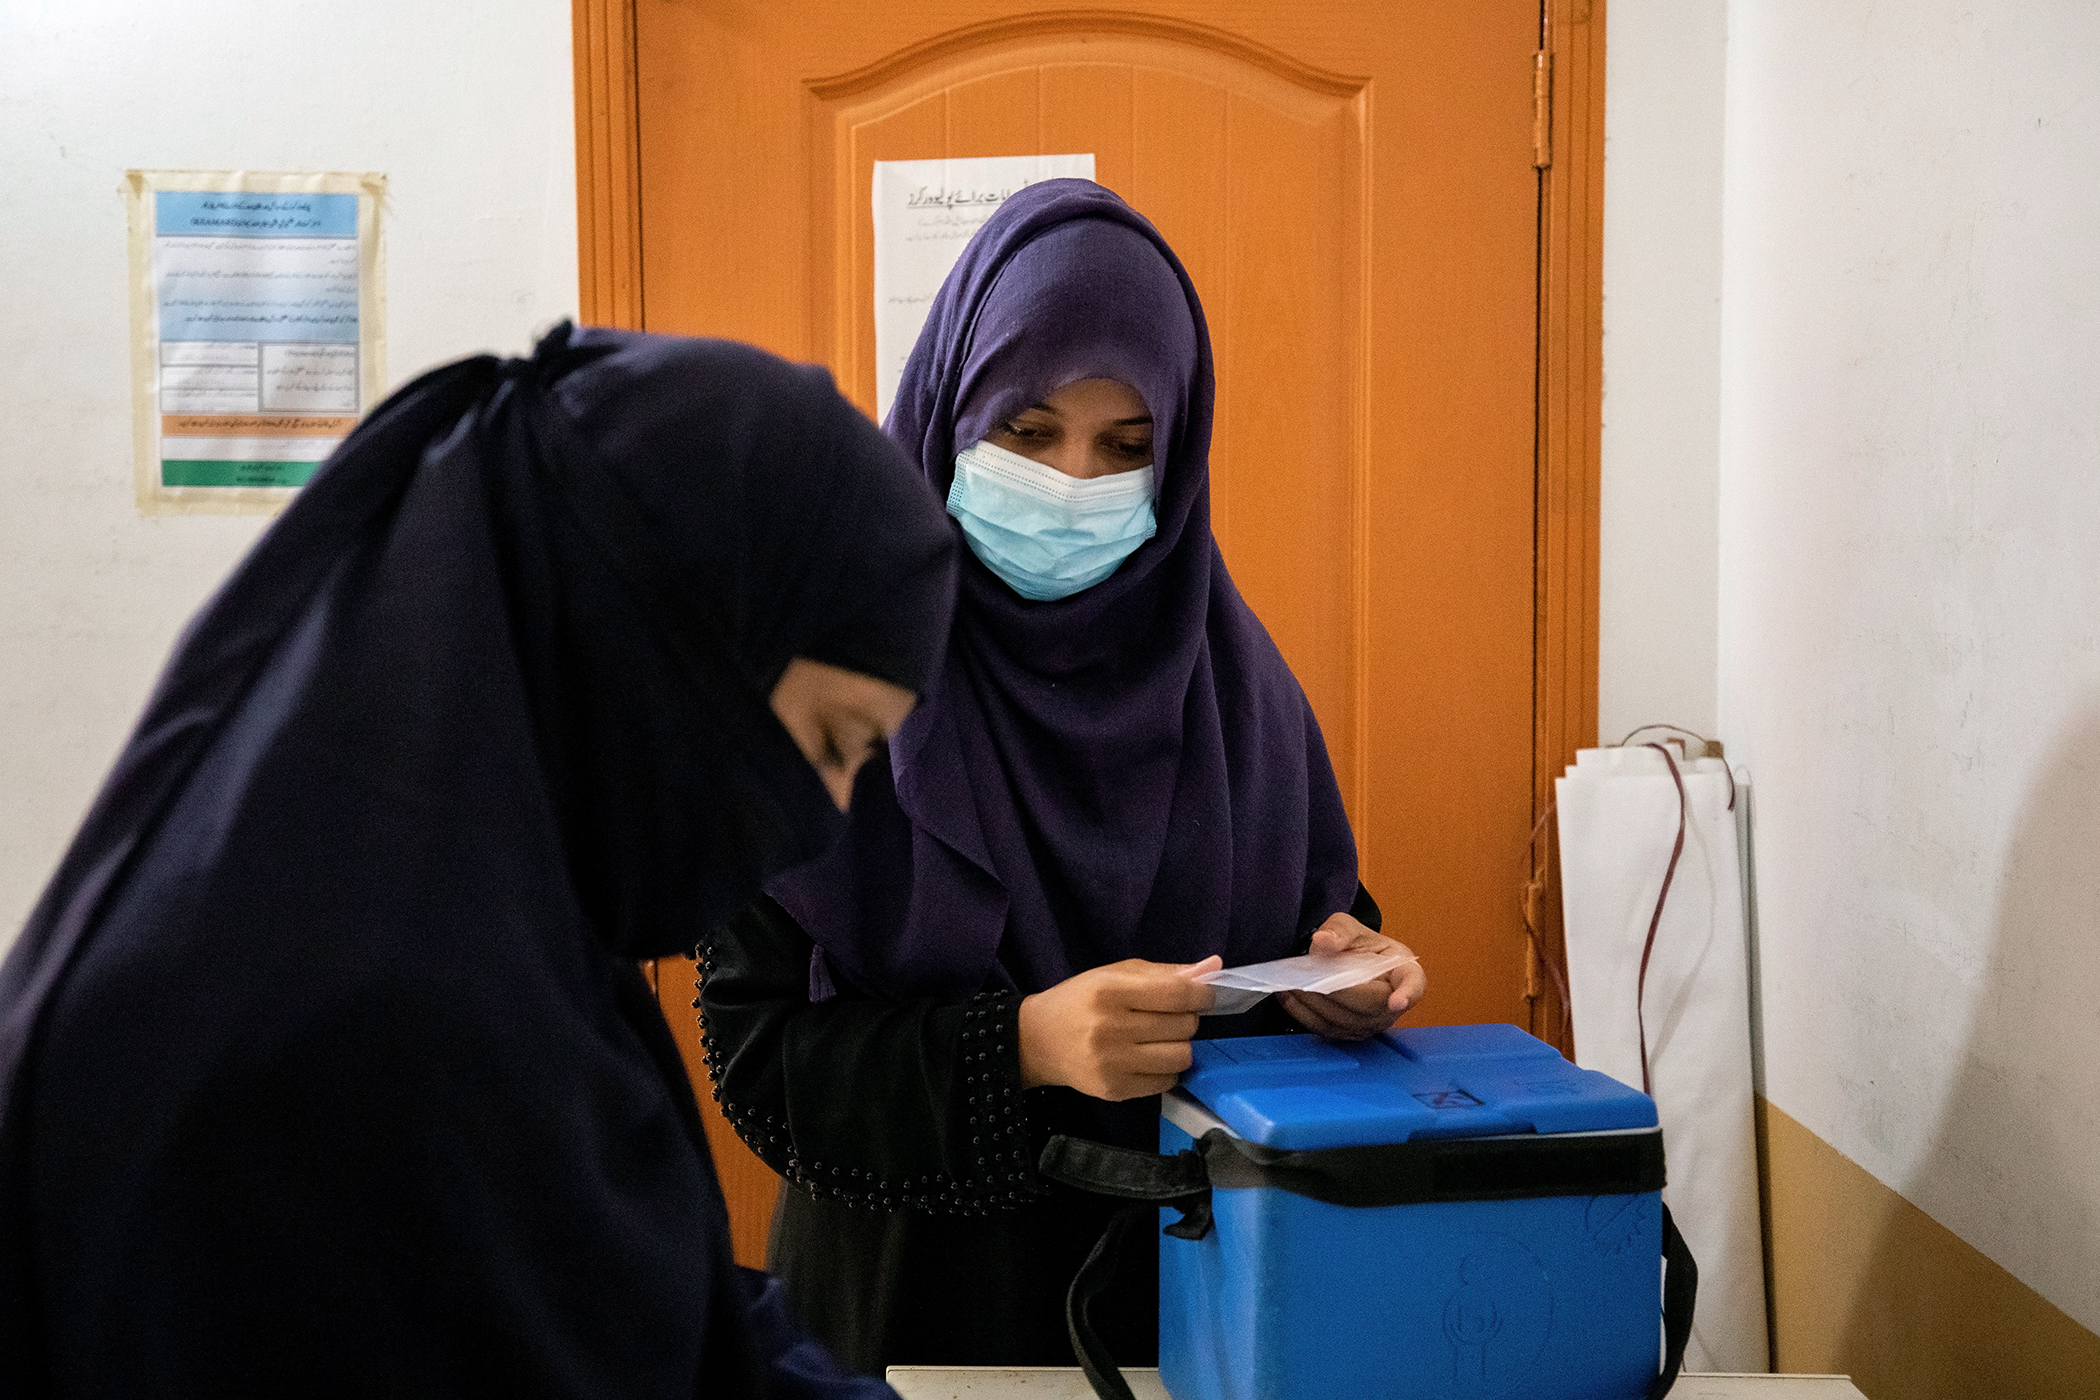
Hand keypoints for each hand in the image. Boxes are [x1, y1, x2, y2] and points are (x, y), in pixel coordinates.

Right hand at [1017, 956, 1220, 1100]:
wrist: (1037, 1041)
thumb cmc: (1080, 1000)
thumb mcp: (1115, 974)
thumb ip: (1165, 972)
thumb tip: (1213, 967)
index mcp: (1109, 991)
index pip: (1176, 994)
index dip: (1201, 994)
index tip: (1204, 995)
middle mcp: (1109, 1028)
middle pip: (1183, 1026)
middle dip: (1185, 1018)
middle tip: (1167, 1016)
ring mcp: (1112, 1063)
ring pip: (1181, 1056)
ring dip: (1179, 1045)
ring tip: (1160, 1038)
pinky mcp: (1114, 1090)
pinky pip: (1166, 1082)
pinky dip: (1166, 1069)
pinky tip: (1148, 1058)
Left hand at [1277, 914, 1425, 1041]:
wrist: (1350, 963)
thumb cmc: (1359, 945)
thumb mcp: (1350, 927)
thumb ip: (1339, 931)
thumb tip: (1322, 942)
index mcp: (1404, 971)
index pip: (1412, 983)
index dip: (1407, 994)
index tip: (1397, 1001)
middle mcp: (1394, 1003)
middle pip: (1369, 1005)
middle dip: (1336, 992)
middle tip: (1307, 977)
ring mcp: (1374, 1022)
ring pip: (1346, 1021)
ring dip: (1315, 1004)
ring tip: (1291, 984)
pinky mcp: (1352, 1033)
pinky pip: (1328, 1030)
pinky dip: (1305, 1014)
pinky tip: (1289, 997)